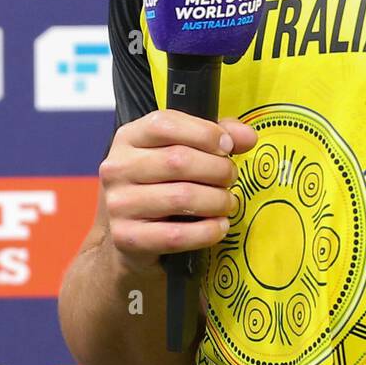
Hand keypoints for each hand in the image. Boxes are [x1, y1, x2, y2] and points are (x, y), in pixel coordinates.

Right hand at [99, 110, 256, 270]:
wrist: (124, 240)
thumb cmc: (157, 188)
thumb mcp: (177, 153)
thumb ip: (212, 137)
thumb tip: (247, 136)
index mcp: (128, 138)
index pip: (165, 124)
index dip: (204, 132)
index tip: (227, 145)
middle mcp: (117, 168)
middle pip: (178, 160)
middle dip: (217, 169)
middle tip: (231, 178)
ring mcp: (119, 204)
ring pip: (182, 197)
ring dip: (217, 201)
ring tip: (227, 203)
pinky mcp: (128, 238)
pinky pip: (177, 235)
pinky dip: (208, 231)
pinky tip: (219, 227)